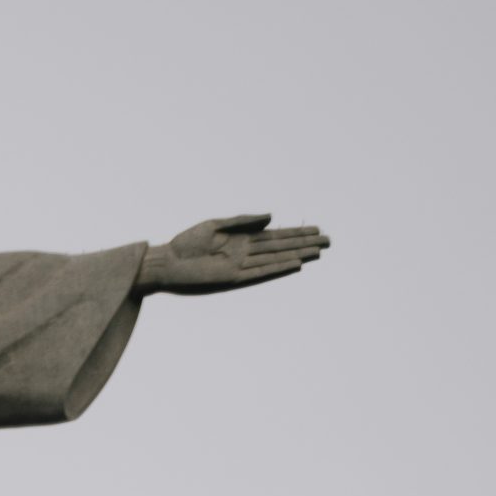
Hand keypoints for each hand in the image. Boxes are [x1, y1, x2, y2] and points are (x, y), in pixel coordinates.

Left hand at [140, 215, 329, 295]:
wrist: (166, 262)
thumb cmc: (186, 243)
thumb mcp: (216, 225)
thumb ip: (244, 221)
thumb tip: (273, 217)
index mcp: (242, 239)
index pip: (276, 236)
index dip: (296, 233)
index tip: (317, 229)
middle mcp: (245, 254)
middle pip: (281, 247)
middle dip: (304, 244)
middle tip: (329, 241)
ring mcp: (241, 267)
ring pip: (275, 260)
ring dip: (297, 256)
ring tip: (318, 253)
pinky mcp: (232, 278)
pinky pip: (260, 273)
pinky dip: (278, 269)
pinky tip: (294, 264)